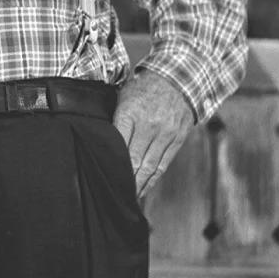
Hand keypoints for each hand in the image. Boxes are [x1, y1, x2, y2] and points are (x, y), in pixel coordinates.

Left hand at [113, 69, 193, 199]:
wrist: (178, 79)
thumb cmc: (143, 88)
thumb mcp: (122, 97)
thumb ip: (114, 120)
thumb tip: (100, 142)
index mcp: (130, 114)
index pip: (118, 146)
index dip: (111, 166)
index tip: (103, 179)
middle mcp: (149, 126)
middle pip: (133, 161)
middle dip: (123, 181)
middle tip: (113, 196)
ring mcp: (165, 134)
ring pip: (149, 167)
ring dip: (138, 185)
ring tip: (128, 199)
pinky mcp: (177, 140)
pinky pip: (163, 165)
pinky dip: (153, 179)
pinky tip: (144, 189)